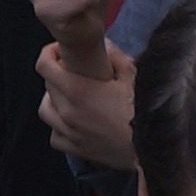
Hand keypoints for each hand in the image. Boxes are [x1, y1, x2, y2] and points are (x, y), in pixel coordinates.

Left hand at [39, 40, 138, 171]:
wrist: (151, 146)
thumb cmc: (143, 111)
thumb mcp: (133, 77)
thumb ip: (116, 57)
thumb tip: (106, 45)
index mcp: (78, 90)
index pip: (44, 66)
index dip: (48, 53)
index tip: (59, 51)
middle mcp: (67, 111)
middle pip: (46, 86)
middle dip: (55, 74)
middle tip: (71, 71)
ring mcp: (69, 132)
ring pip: (45, 111)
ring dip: (53, 100)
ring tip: (68, 97)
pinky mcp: (76, 149)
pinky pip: (54, 137)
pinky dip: (58, 128)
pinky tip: (70, 123)